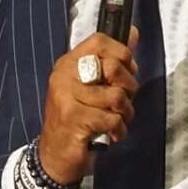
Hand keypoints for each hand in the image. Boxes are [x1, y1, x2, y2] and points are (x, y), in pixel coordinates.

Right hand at [36, 29, 139, 185]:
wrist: (55, 156)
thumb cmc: (78, 119)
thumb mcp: (93, 87)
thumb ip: (113, 61)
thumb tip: (133, 32)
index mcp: (69, 63)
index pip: (100, 41)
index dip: (122, 53)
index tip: (126, 70)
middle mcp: (65, 75)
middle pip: (113, 67)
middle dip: (129, 87)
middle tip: (123, 102)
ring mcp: (67, 96)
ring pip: (116, 96)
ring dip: (125, 113)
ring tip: (117, 121)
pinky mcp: (74, 118)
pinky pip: (112, 119)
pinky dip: (119, 130)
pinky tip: (111, 134)